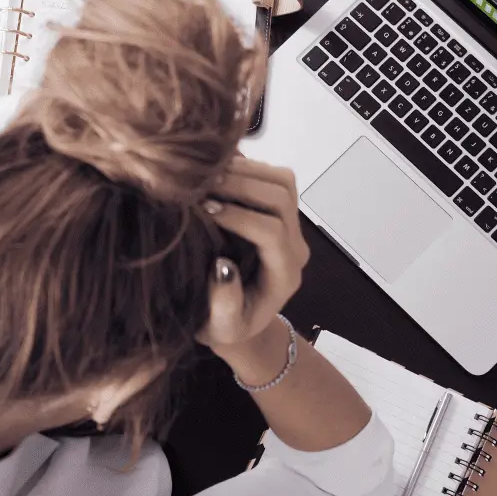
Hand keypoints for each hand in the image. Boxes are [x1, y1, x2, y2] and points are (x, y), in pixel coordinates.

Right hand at [196, 158, 309, 357]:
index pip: (272, 232)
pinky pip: (273, 178)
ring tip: (207, 175)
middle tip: (202, 185)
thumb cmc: (226, 327)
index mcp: (284, 275)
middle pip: (282, 198)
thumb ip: (224, 304)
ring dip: (246, 171)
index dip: (240, 217)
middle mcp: (294, 247)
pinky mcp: (280, 212)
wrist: (239, 320)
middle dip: (242, 185)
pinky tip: (215, 172)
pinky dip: (247, 167)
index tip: (205, 210)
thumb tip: (223, 267)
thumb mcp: (220, 328)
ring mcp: (291, 226)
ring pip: (283, 181)